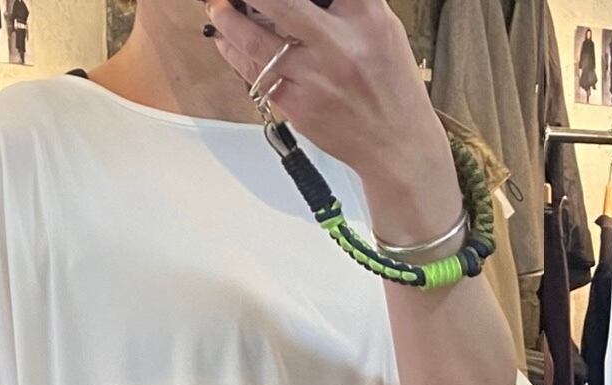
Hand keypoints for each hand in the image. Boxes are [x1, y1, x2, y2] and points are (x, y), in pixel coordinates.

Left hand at [202, 0, 460, 240]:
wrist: (394, 144)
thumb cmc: (390, 85)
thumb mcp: (383, 29)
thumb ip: (348, 6)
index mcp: (366, 16)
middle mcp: (338, 44)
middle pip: (281, 4)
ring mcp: (314, 77)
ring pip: (257, 42)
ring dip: (229, 21)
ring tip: (216, 8)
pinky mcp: (298, 106)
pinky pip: (257, 75)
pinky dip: (236, 54)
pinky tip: (226, 41)